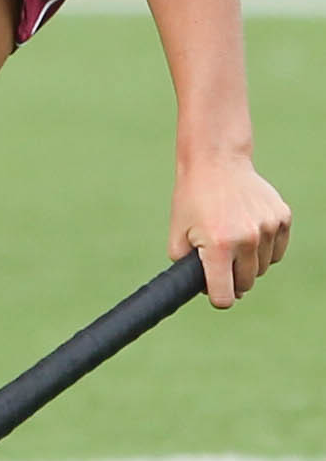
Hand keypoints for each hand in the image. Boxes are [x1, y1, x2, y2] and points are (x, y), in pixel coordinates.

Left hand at [171, 157, 290, 304]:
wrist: (216, 163)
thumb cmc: (192, 199)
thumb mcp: (177, 233)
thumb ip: (185, 266)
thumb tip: (203, 290)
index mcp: (218, 246)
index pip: (224, 295)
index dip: (217, 297)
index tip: (214, 291)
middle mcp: (247, 239)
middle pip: (245, 283)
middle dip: (231, 278)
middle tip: (219, 259)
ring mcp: (268, 228)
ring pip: (263, 268)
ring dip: (248, 263)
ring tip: (232, 239)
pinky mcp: (282, 218)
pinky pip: (276, 252)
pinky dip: (264, 250)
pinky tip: (248, 231)